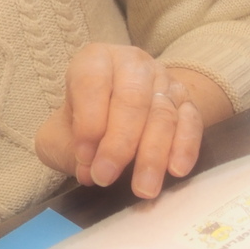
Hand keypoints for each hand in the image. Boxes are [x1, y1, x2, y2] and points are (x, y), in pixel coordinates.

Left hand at [35, 44, 230, 198]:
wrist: (119, 111)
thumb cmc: (84, 122)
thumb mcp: (58, 132)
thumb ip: (65, 149)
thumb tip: (88, 171)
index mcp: (95, 60)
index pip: (92, 83)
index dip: (88, 121)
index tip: (84, 157)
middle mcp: (132, 64)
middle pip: (132, 99)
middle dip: (119, 143)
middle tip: (106, 178)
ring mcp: (164, 80)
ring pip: (163, 114)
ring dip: (152, 155)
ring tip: (142, 188)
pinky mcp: (187, 101)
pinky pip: (191, 121)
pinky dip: (185, 146)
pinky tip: (176, 170)